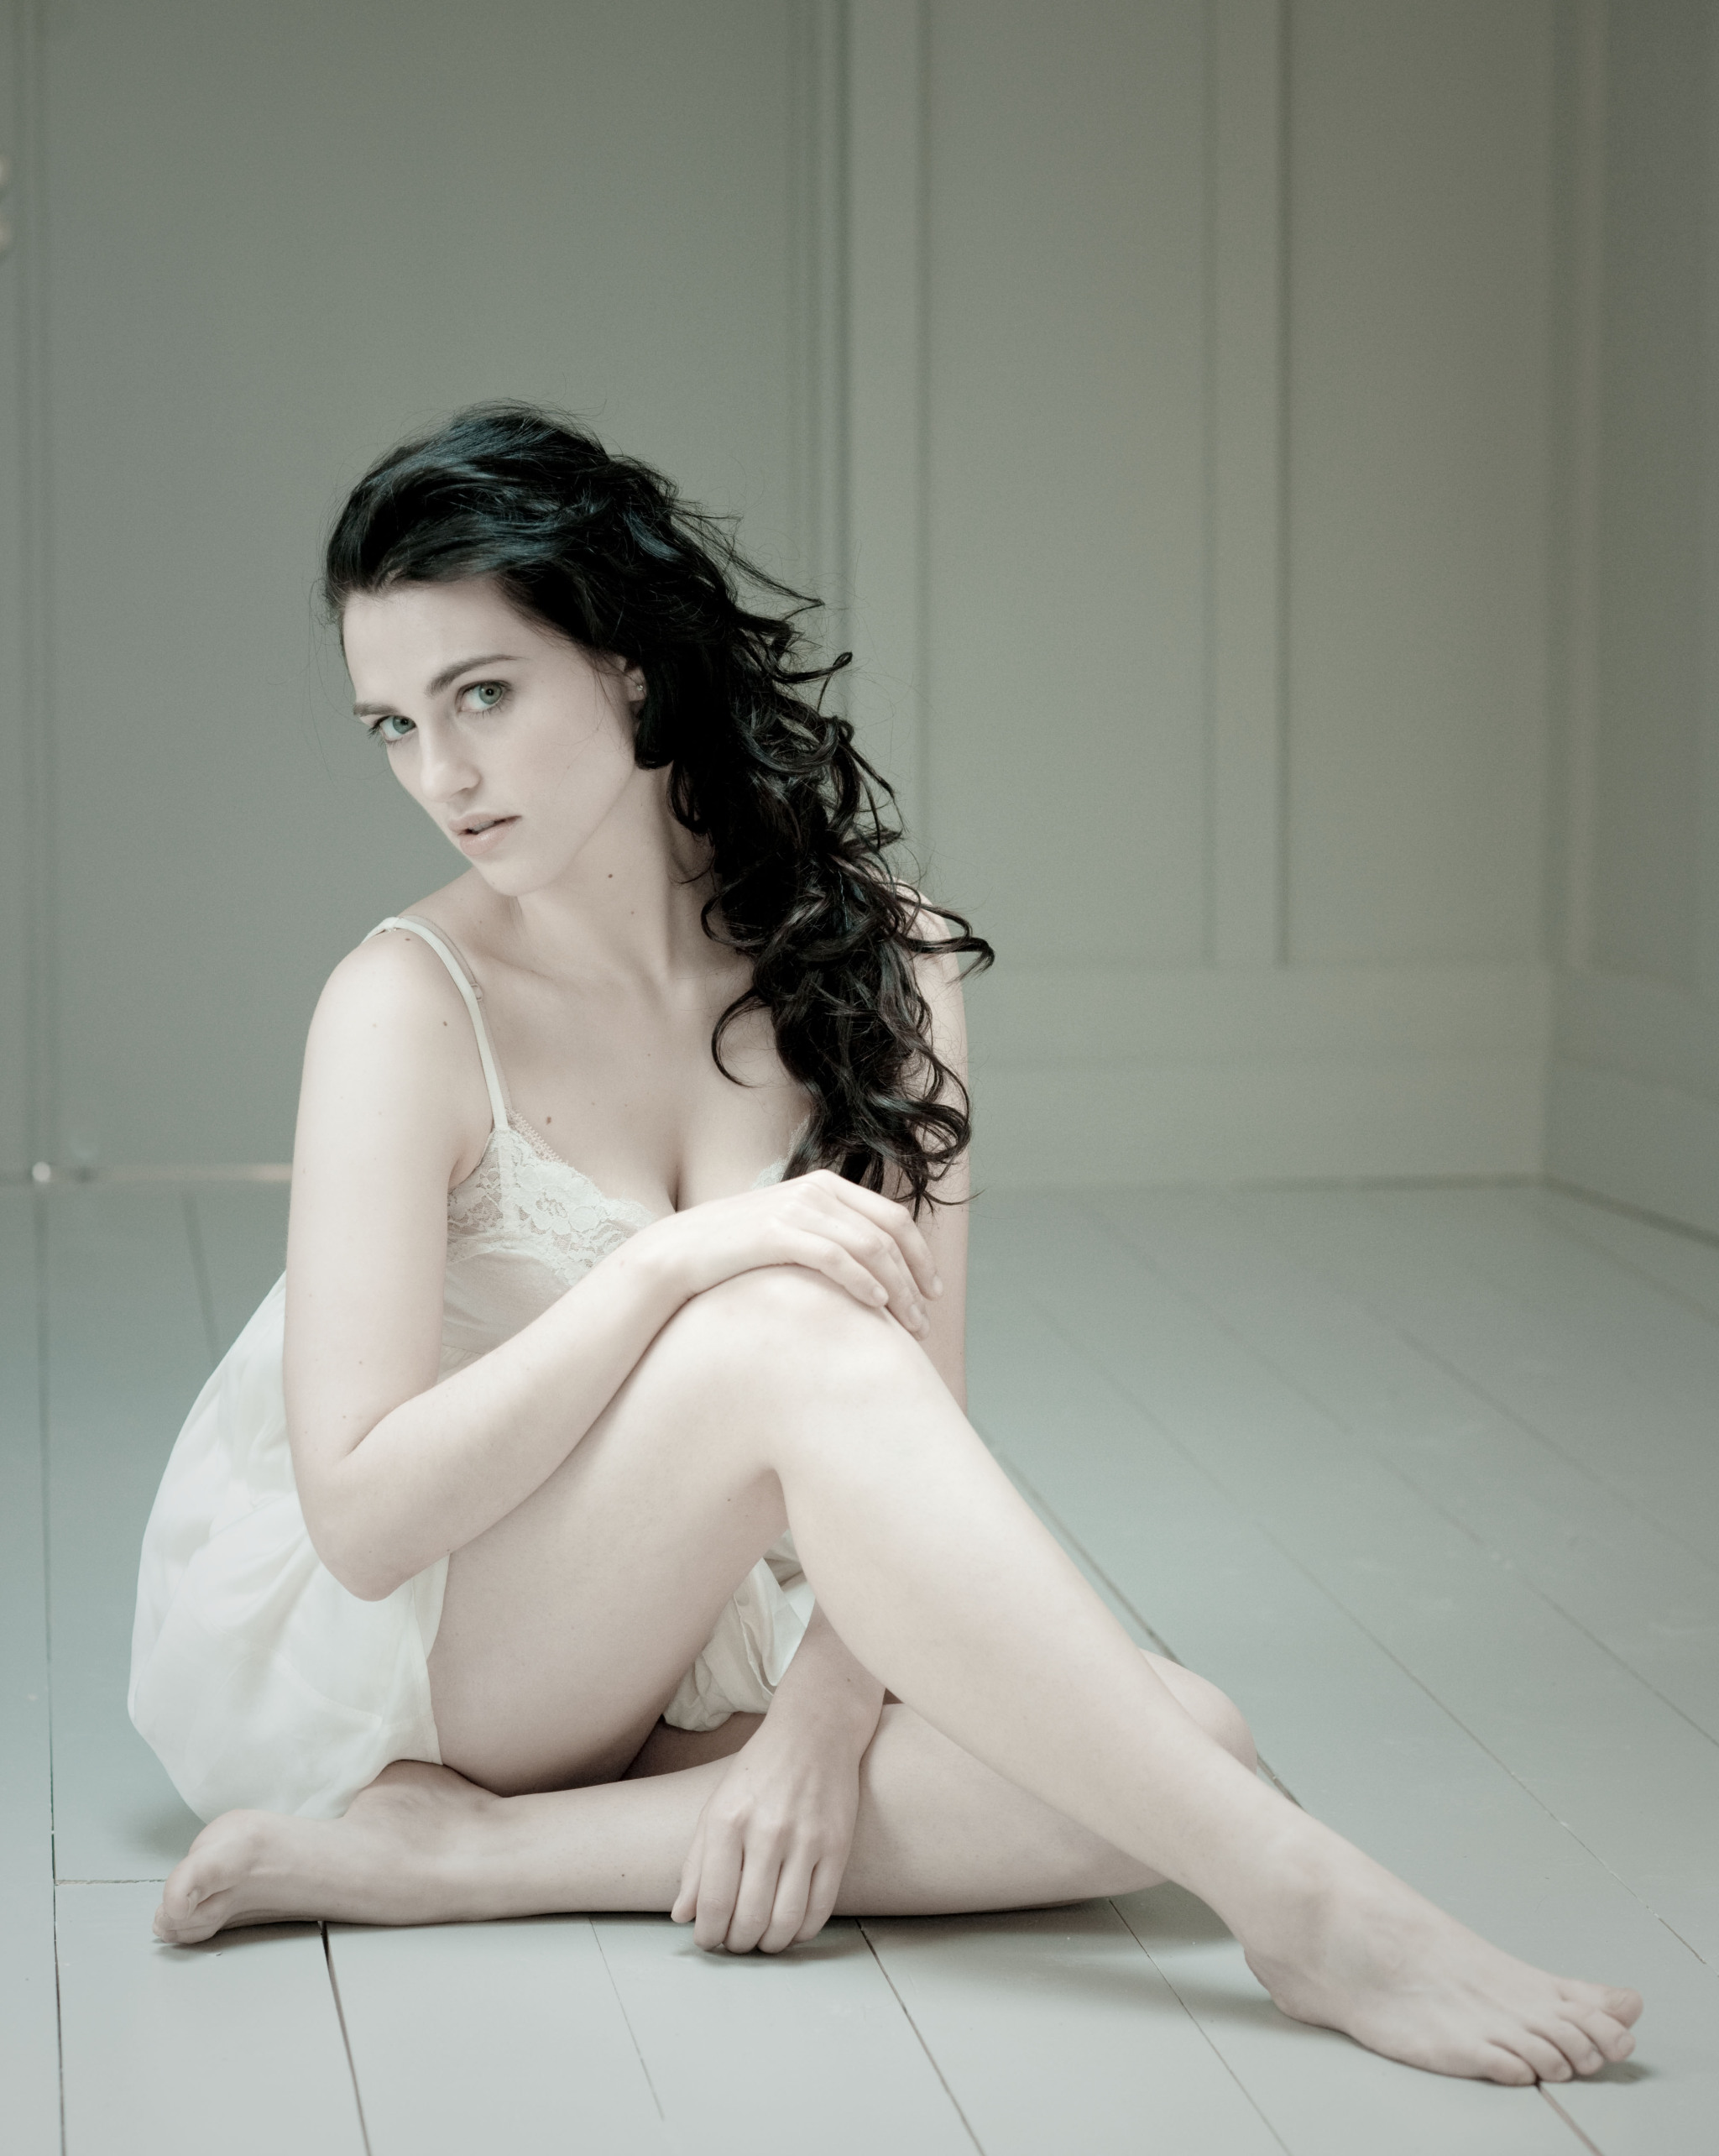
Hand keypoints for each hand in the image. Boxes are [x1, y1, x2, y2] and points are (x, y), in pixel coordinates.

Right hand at [636, 1168, 941, 1340]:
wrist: (679, 1251)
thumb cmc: (738, 1251)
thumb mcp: (790, 1230)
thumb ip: (829, 1235)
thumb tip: (876, 1269)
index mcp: (826, 1185)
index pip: (894, 1217)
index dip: (921, 1256)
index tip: (933, 1292)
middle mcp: (816, 1190)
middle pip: (889, 1234)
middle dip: (915, 1279)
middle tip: (925, 1321)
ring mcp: (796, 1208)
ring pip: (869, 1247)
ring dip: (897, 1289)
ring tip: (909, 1325)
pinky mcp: (776, 1232)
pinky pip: (834, 1257)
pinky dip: (862, 1282)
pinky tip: (876, 1306)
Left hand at [671, 1709, 863, 1952]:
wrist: (814, 1732)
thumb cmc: (759, 1772)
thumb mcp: (716, 1806)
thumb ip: (696, 1863)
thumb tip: (683, 1916)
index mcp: (727, 1819)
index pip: (713, 1901)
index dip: (708, 1933)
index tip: (708, 1939)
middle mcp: (766, 1829)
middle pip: (749, 1918)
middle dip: (737, 1943)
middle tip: (734, 1942)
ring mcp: (806, 1838)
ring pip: (785, 1921)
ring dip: (770, 1944)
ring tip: (761, 1940)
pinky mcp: (838, 1845)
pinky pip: (820, 1909)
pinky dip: (802, 1931)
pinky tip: (791, 1927)